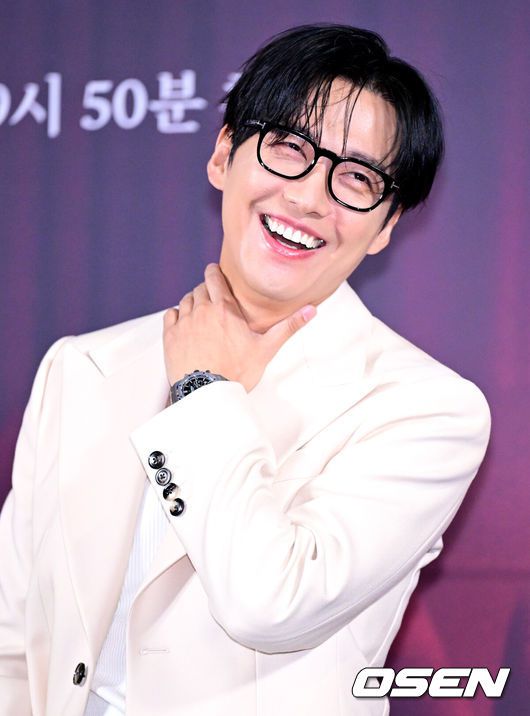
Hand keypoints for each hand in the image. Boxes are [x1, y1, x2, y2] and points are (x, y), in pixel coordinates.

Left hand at [163, 263, 315, 391]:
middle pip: (199, 289)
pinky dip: (177, 315)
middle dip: (205, 290)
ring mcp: (184, 323)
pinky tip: (184, 323)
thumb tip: (311, 311)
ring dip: (192, 302)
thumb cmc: (237, 372)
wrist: (207, 393)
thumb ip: (288, 327)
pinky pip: (171, 315)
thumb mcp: (266, 348)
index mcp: (224, 309)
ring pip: (185, 301)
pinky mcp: (170, 336)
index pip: (214, 278)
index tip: (214, 271)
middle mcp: (201, 310)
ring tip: (200, 311)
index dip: (214, 272)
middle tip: (211, 297)